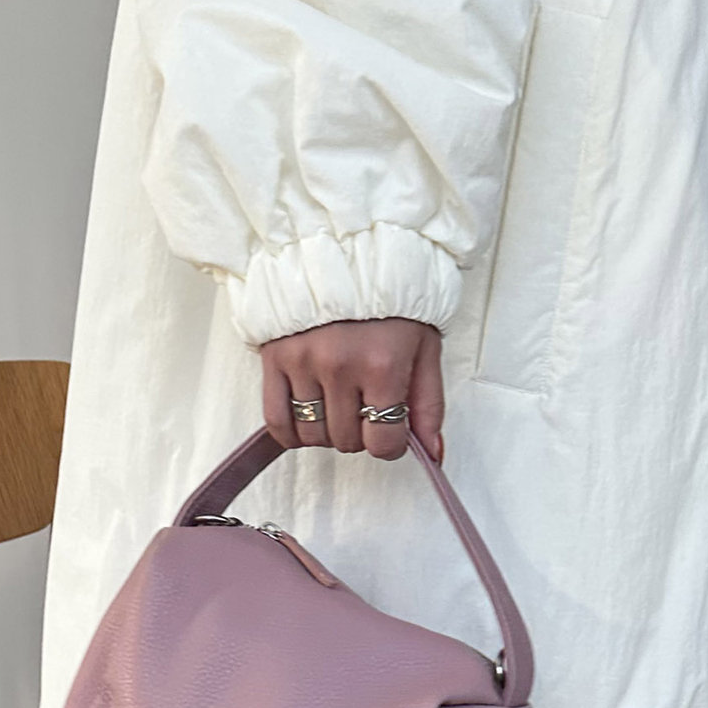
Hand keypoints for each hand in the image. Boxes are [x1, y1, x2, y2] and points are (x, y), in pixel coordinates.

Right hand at [261, 318, 443, 462]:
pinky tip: (307, 421)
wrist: (347, 253)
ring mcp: (303, 362)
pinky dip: (291, 433)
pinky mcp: (275, 357)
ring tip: (339, 408)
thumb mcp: (424, 347)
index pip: (382, 442)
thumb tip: (431, 453)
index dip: (390, 445)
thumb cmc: (392, 301)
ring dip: (329, 432)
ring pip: (313, 435)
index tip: (392, 432)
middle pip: (346, 441)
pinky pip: (276, 420)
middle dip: (361, 435)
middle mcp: (340, 366)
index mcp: (382, 365)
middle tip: (366, 410)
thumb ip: (429, 403)